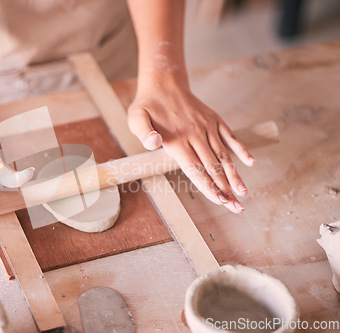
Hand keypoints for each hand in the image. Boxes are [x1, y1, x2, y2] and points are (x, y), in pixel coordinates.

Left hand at [127, 84, 254, 212]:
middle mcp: (195, 134)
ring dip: (234, 175)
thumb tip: (154, 143)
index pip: (195, 168)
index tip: (219, 201)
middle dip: (225, 189)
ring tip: (243, 193)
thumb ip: (143, 133)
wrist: (164, 82)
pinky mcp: (214, 120)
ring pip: (223, 155)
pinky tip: (250, 162)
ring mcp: (207, 127)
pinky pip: (230, 136)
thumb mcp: (136, 118)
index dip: (208, 186)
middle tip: (236, 208)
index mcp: (177, 139)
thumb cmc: (147, 106)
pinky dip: (241, 149)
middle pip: (212, 167)